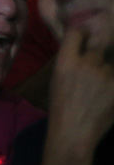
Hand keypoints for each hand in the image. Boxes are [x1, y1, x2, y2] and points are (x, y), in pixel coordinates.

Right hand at [49, 27, 113, 151]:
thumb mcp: (57, 79)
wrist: (74, 131)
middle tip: (95, 67)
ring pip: (111, 64)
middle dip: (98, 53)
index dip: (82, 33)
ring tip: (100, 88)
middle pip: (99, 46)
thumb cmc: (61, 107)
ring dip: (108, 71)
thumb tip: (83, 48)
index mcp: (66, 61)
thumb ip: (70, 61)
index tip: (85, 37)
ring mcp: (106, 74)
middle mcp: (87, 63)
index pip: (77, 33)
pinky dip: (111, 83)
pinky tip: (106, 94)